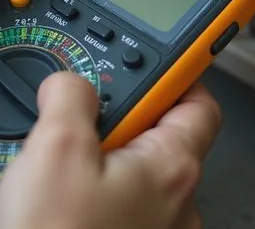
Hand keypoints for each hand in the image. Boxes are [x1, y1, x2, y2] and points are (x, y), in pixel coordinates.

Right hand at [0, 72, 220, 228]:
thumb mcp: (55, 149)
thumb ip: (71, 98)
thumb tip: (71, 82)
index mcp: (171, 167)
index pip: (199, 101)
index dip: (180, 70)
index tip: (166, 51)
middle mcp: (175, 202)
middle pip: (158, 133)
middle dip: (117, 117)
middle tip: (77, 116)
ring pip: (132, 171)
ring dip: (99, 157)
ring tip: (55, 162)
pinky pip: (117, 203)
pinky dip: (91, 189)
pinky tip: (56, 195)